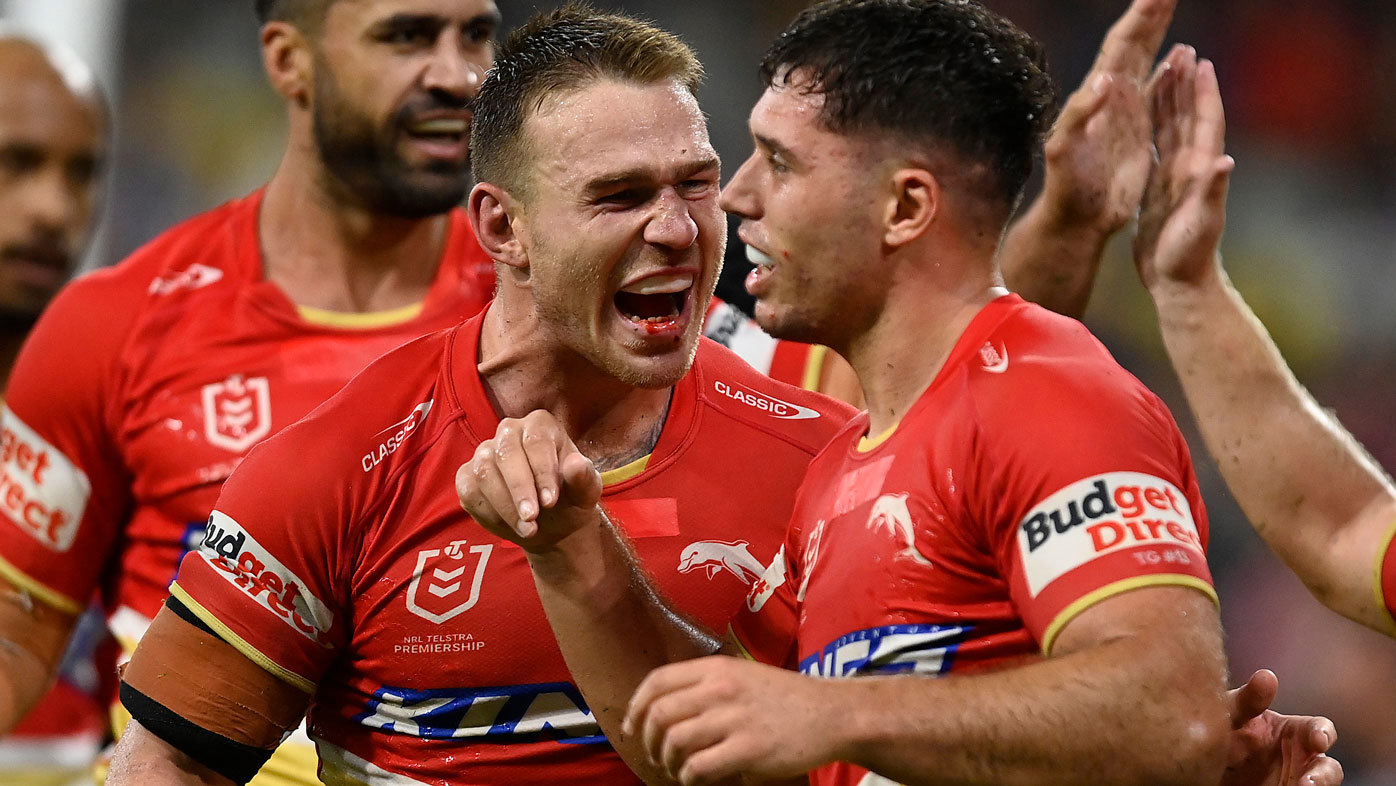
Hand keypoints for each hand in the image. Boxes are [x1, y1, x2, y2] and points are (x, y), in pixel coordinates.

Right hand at [455, 410, 602, 549]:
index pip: (536, 442)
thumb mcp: (585, 492)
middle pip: (506, 454)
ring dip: (505, 505)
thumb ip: (583, 478)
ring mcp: (485, 451)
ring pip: (484, 472)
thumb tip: (576, 464)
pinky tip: (510, 526)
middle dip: (519, 489)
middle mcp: (509, 431)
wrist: (551, 521)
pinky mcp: (467, 475)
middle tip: (532, 518)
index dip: (542, 472)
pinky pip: (469, 491)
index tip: (550, 501)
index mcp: (541, 425)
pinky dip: (489, 512)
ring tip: (528, 530)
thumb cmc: (570, 498)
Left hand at [623, 656, 843, 784]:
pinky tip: (695, 779)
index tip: (632, 726)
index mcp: (716, 667)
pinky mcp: (748, 749)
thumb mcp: (742, 675)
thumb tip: (666, 708)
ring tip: (677, 769)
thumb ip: (707, 684)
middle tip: (655, 755)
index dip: (636, 706)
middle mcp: (721, 688)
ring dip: (668, 762)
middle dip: (648, 741)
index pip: (658, 682)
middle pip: (660, 714)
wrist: (832, 713)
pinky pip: (699, 767)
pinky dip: (689, 778)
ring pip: (675, 742)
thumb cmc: (785, 698)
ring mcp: (734, 719)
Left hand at [1039, 0, 1175, 234]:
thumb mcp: (1064, 148)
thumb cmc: (1067, 185)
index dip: (1139, 17)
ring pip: (1146, 61)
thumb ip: (1079, 114)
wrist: (1077, 218)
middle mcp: (1111, 96)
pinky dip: (1169, 71)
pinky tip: (1180, 57)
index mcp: (1098, 93)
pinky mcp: (1138, 132)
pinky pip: (1157, 92)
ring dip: (1159, 33)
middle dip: (1152, 13)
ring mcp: (1126, 112)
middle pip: (1134, 43)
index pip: (1121, 45)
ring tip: (1171, 5)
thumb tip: (1106, 78)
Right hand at [1134, 45, 1234, 291]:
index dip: (1203, 93)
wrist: (1177, 284)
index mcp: (1197, 172)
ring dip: (1169, 101)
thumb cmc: (1188, 257)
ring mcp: (1174, 180)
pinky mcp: (1158, 191)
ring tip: (1162, 72)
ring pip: (1171, 130)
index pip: (1204, 123)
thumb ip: (1212, 191)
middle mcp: (1189, 170)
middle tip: (1179, 53)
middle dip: (1185, 86)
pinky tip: (1144, 116)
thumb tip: (1224, 160)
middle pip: (1188, 118)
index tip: (1200, 63)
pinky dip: (1152, 128)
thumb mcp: (1201, 223)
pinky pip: (1155, 149)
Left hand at [1222, 670, 1341, 785]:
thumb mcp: (1230, 713)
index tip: (1318, 741)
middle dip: (1323, 775)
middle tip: (1307, 783)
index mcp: (1292, 731)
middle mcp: (1300, 758)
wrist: (1201, 762)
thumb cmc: (1221, 729)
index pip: (1319, 729)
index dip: (1323, 733)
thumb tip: (1267, 676)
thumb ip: (1247, 700)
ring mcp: (1293, 779)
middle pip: (1327, 767)